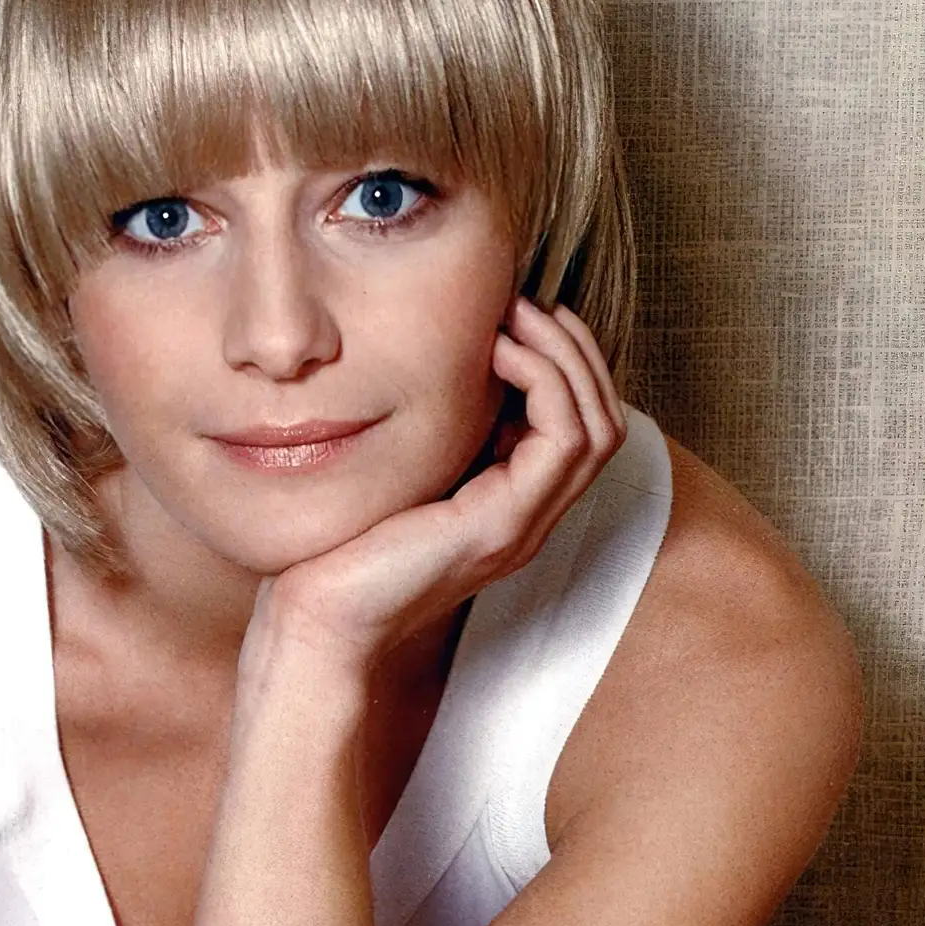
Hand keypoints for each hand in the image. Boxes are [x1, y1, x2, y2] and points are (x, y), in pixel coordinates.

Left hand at [252, 294, 628, 677]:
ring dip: (565, 355)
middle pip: (606, 418)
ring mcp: (523, 524)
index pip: (580, 423)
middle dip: (575, 348)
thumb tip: (435, 365)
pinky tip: (497, 352)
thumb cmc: (341, 548)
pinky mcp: (502, 525)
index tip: (517, 315)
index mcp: (510, 503)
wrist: (318, 622)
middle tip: (526, 302)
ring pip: (598, 424)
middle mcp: (530, 515)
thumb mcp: (399, 470)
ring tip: (517, 316)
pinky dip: (544, 381)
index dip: (563, 360)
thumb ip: (430, 432)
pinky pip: (564, 438)